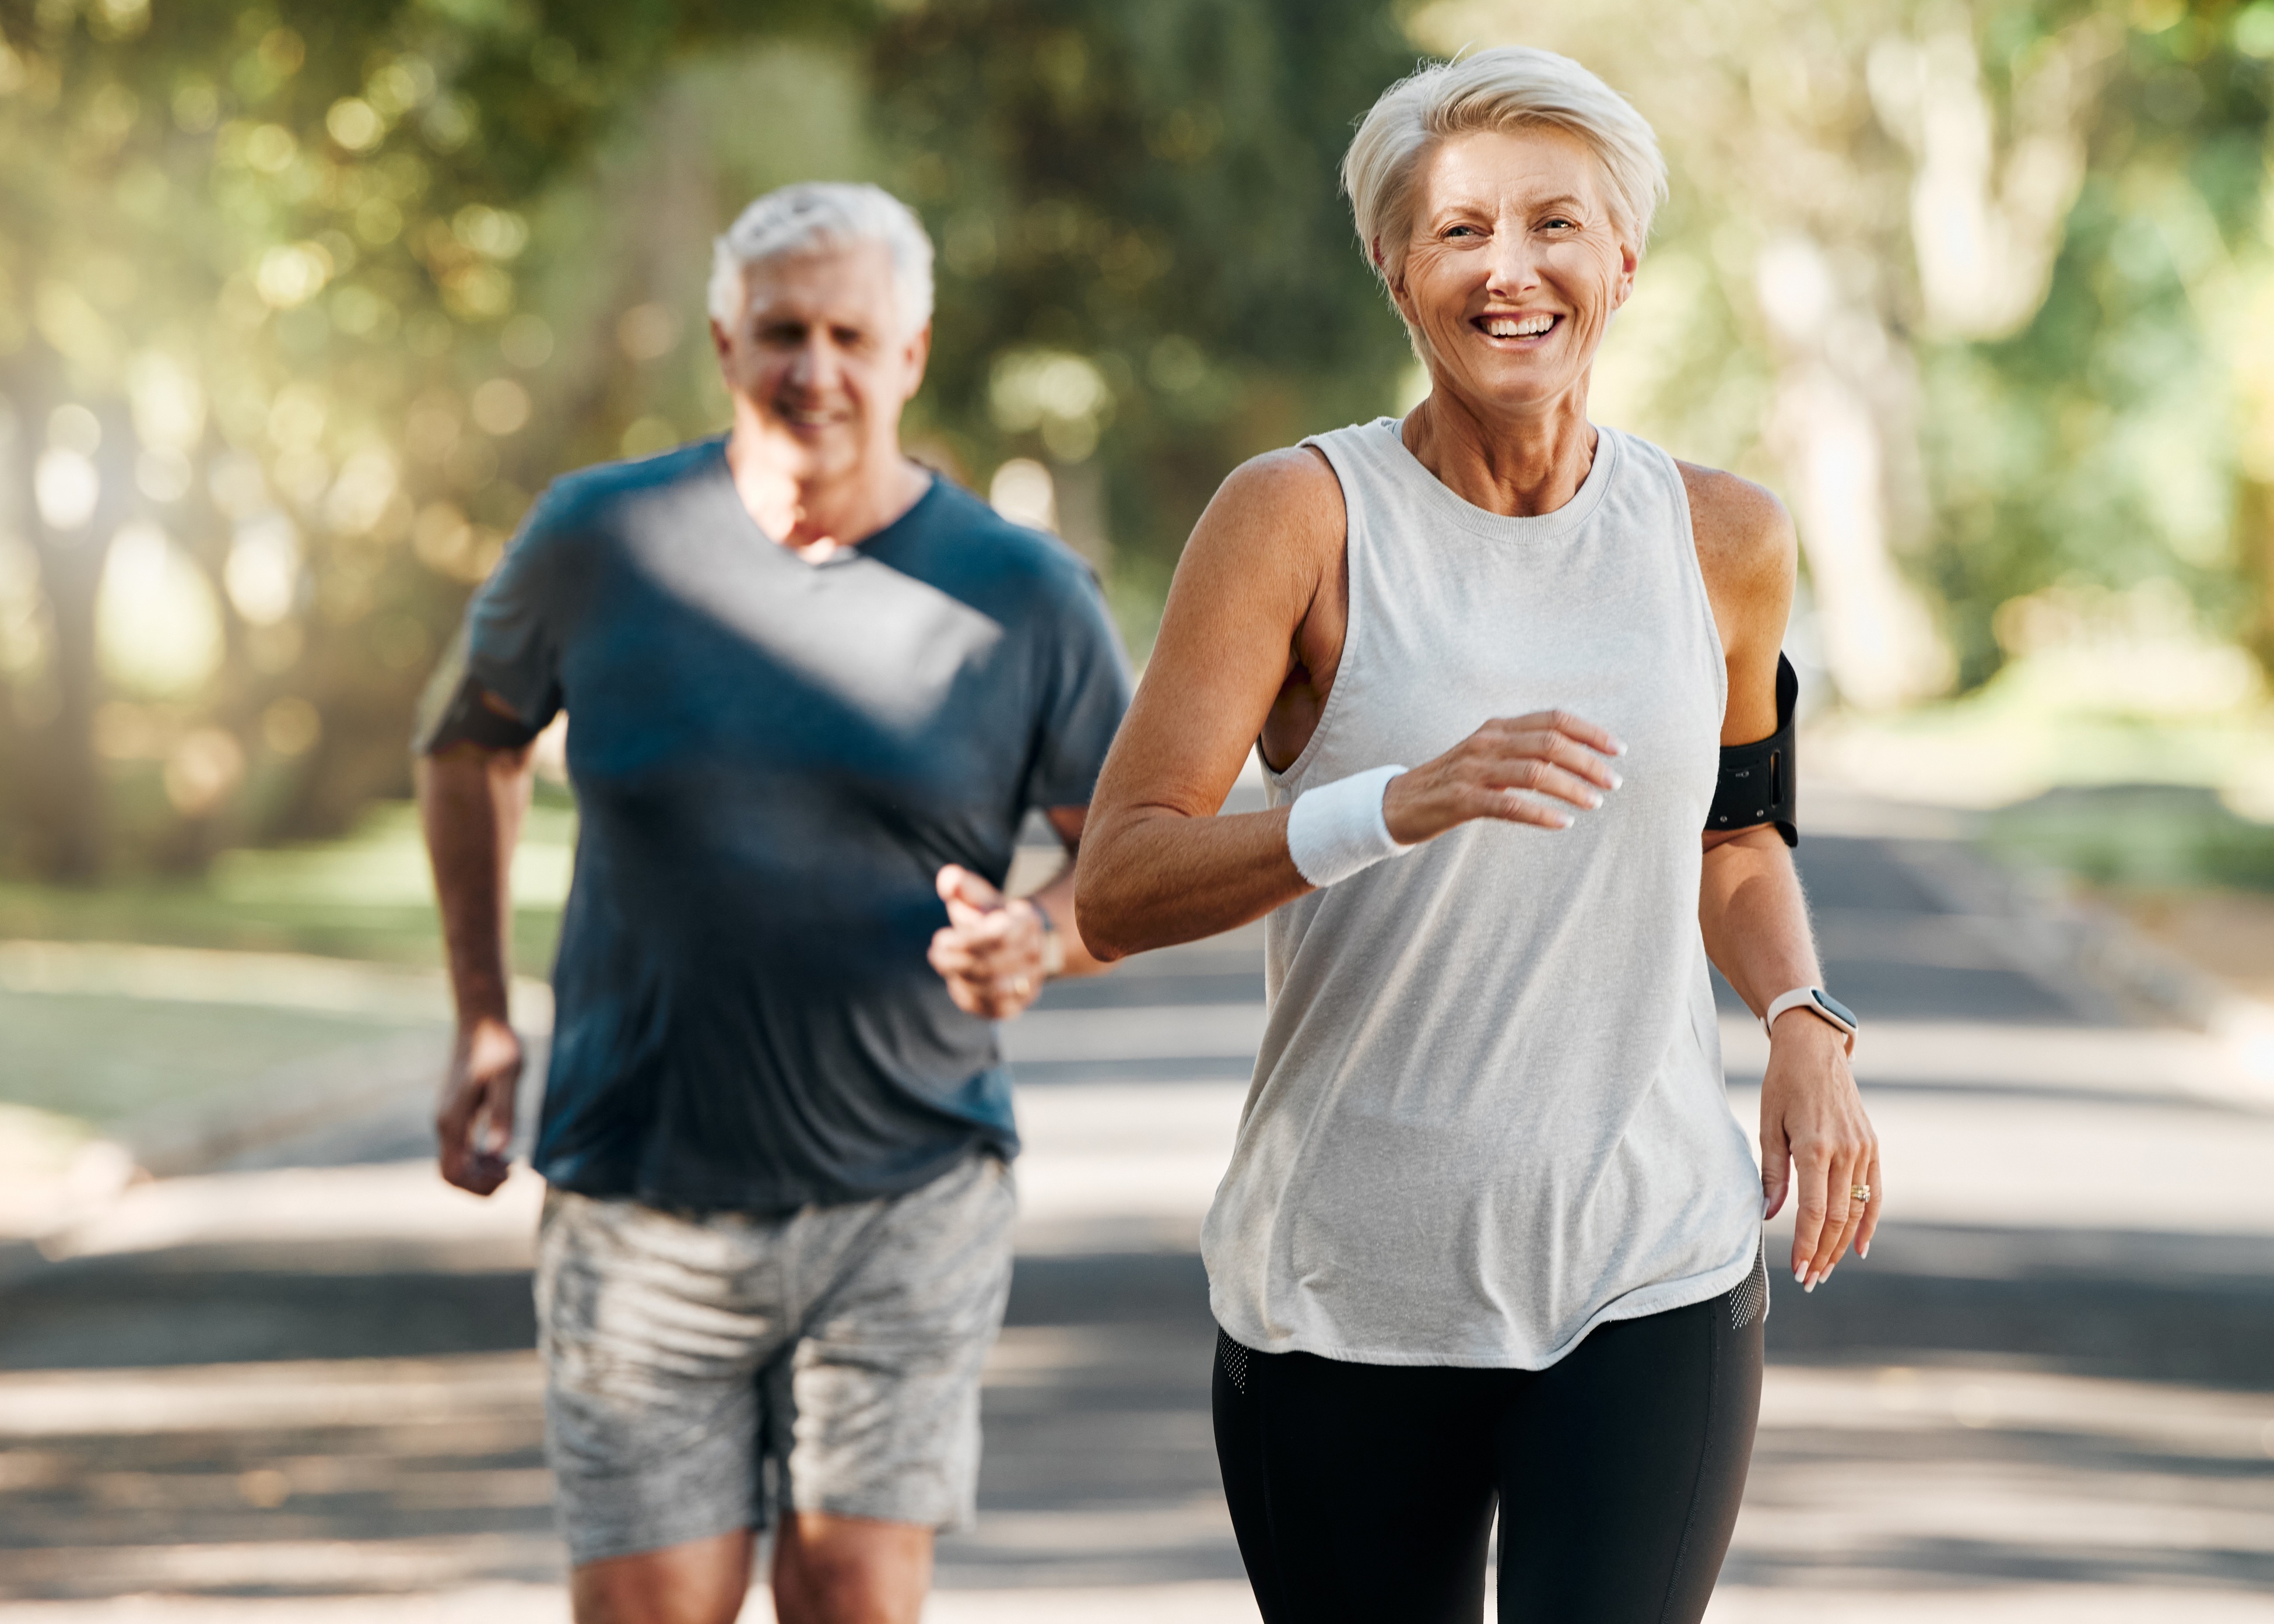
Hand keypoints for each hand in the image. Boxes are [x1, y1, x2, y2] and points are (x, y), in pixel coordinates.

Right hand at [437, 1014, 520, 1195]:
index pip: (454, 1173)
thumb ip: (503, 1113)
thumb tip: (498, 1151)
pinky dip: (477, 1161)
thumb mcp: (509, 1077)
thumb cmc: (498, 1045)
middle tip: (513, 1172)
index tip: (511, 1173)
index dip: (481, 1185)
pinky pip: (459, 1151)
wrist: (481, 1021)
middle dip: (480, 1185)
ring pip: (453, 1166)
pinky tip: (502, 1152)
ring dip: (480, 1174)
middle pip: (450, 1176)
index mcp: (452, 1120)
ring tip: (510, 1164)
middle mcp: (443, 1124)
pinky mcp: (454, 1115)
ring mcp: (446, 1120)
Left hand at [928, 865, 1047, 1018]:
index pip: (999, 938)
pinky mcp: (1018, 1004)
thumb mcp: (979, 898)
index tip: (941, 938)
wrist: (1017, 944)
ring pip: (994, 989)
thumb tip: (948, 879)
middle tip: (936, 952)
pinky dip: (970, 997)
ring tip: (945, 964)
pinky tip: (957, 983)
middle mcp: (1036, 954)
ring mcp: (1030, 982)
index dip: (966, 941)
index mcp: (1028, 923)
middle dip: (957, 961)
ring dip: (962, 978)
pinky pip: (993, 1008)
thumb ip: (962, 886)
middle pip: (993, 966)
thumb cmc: (990, 917)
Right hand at [1381, 710, 1623, 844]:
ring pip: (1535, 773)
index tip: (1618, 750)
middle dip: (1588, 762)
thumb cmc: (1452, 781)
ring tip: (1594, 802)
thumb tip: (1574, 756)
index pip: (1553, 719)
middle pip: (1550, 744)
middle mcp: (1487, 742)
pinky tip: (1563, 823)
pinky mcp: (1463, 800)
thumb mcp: (1487, 755)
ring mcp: (1474, 770)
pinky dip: (1541, 815)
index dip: (1590, 732)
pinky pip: (1510, 805)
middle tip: (1613, 782)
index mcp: (1497, 727)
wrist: (1399, 802)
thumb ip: (1523, 749)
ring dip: (1571, 788)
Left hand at [1759, 1011, 1879, 1289]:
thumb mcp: (1767, 1124)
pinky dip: (1869, 1223)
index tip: (1798, 1270)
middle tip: (1810, 1279)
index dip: (1807, 1245)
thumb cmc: (1783, 1084)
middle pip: (1837, 1218)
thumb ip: (1771, 1172)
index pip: (1813, 1212)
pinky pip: (1875, 1193)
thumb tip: (1768, 1215)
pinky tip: (1858, 1247)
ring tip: (1826, 1269)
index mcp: (1814, 1147)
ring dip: (1841, 1245)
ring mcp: (1863, 1149)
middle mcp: (1844, 1151)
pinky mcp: (1872, 1146)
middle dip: (1823, 1254)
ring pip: (1856, 1211)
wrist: (1815, 1049)